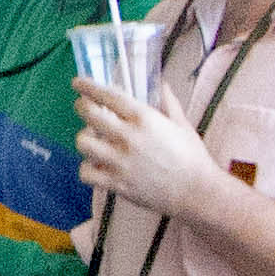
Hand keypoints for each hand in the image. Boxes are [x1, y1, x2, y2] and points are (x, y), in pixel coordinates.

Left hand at [73, 78, 225, 217]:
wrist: (196, 192)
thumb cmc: (192, 157)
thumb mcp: (182, 124)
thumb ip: (168, 103)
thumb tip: (162, 85)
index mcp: (145, 119)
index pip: (109, 96)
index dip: (89, 87)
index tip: (78, 83)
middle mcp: (128, 137)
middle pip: (90, 115)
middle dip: (82, 107)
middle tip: (83, 107)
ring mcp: (120, 162)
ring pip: (83, 143)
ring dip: (85, 138)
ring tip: (93, 138)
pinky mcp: (116, 184)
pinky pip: (85, 173)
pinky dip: (87, 168)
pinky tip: (96, 165)